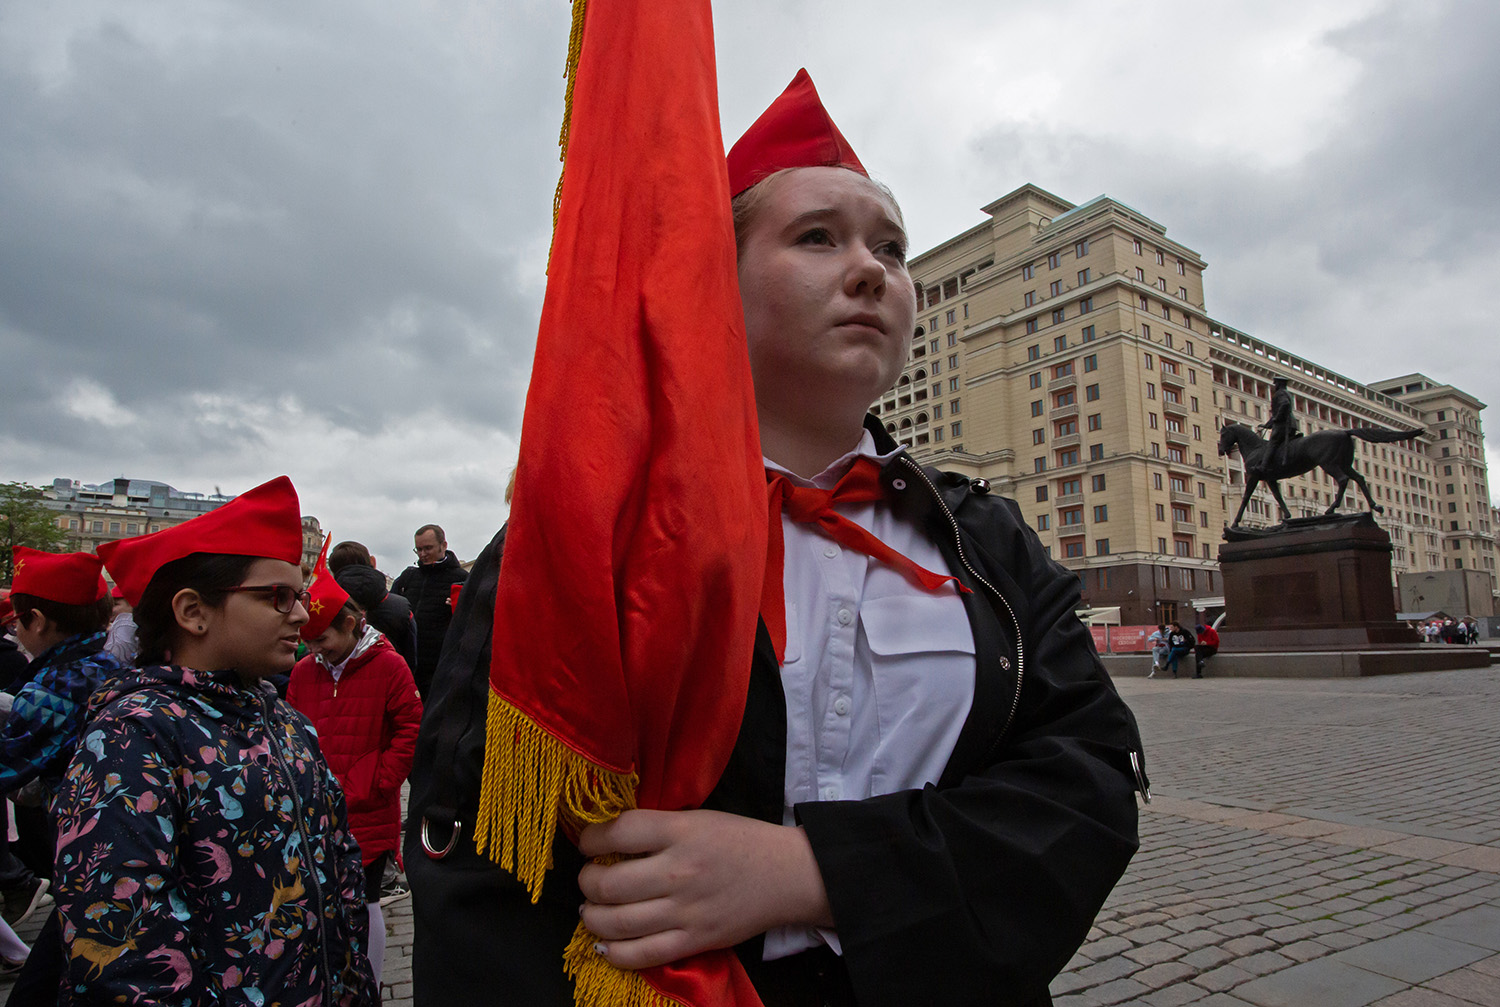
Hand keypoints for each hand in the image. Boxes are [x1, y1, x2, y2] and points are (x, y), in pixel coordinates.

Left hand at [577, 808, 832, 969]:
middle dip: (587, 881)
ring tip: (591, 909)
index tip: (587, 842)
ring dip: (592, 916)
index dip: (590, 838)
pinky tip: (605, 943)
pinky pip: (642, 955)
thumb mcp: (698, 818)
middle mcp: (679, 871)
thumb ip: (656, 827)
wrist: (787, 874)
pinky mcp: (694, 941)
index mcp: (681, 831)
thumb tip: (608, 838)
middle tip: (589, 878)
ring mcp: (685, 911)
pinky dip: (614, 952)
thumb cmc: (741, 840)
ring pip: (617, 922)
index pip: (619, 832)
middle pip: (609, 883)